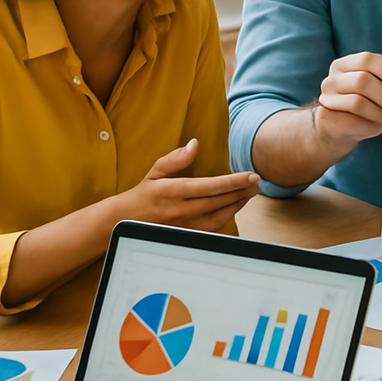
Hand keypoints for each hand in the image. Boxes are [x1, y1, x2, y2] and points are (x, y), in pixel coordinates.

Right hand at [122, 139, 259, 230]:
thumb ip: (176, 159)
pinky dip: (227, 217)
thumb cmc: (143, 194)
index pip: (210, 186)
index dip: (234, 181)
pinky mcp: (186, 236)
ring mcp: (184, 226)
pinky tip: (235, 206)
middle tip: (257, 183)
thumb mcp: (155, 172)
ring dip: (238, 205)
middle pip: (218, 202)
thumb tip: (195, 144)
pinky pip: (212, 228)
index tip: (251, 176)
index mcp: (173, 192)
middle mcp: (180, 210)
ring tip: (251, 193)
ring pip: (218, 217)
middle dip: (241, 192)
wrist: (124, 221)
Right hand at [314, 52, 381, 153]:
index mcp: (344, 64)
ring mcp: (327, 98)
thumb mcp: (372, 88)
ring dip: (380, 112)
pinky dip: (372, 124)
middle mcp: (332, 79)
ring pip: (358, 102)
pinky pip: (355, 120)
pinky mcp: (326, 117)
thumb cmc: (360, 104)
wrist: (337, 127)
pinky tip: (377, 124)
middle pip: (363, 80)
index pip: (368, 60)